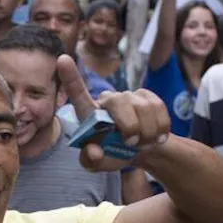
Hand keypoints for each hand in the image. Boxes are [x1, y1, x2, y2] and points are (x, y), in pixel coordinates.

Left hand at [57, 54, 170, 171]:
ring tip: (143, 143)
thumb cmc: (113, 154)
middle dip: (129, 126)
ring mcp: (129, 96)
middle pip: (119, 102)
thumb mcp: (99, 163)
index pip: (78, 93)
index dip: (71, 77)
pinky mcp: (148, 97)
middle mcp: (108, 100)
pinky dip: (160, 127)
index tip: (62, 59)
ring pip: (143, 108)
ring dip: (147, 132)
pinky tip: (156, 137)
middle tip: (132, 143)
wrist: (140, 150)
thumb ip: (91, 160)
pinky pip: (158, 108)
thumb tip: (93, 151)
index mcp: (89, 114)